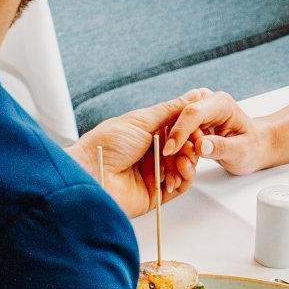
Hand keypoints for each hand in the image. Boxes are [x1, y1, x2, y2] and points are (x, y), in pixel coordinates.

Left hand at [68, 90, 222, 217]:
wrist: (90, 172)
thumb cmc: (106, 144)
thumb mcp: (140, 120)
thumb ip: (169, 111)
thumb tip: (192, 96)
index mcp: (147, 134)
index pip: (178, 130)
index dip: (190, 129)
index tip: (199, 126)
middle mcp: (151, 153)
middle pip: (183, 149)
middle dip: (191, 145)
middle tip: (193, 143)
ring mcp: (154, 173)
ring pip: (184, 167)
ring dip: (189, 161)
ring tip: (184, 157)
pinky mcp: (156, 193)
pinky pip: (179, 186)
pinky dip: (185, 177)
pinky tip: (181, 169)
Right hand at [159, 89, 274, 175]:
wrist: (255, 146)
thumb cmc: (252, 147)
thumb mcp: (241, 152)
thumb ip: (222, 147)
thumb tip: (201, 146)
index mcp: (221, 103)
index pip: (193, 113)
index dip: (179, 132)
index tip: (169, 151)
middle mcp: (206, 100)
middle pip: (178, 118)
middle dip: (174, 142)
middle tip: (178, 165)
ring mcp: (197, 108)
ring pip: (173, 125)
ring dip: (174, 147)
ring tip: (184, 166)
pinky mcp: (191, 119)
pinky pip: (175, 132)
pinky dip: (176, 148)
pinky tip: (182, 161)